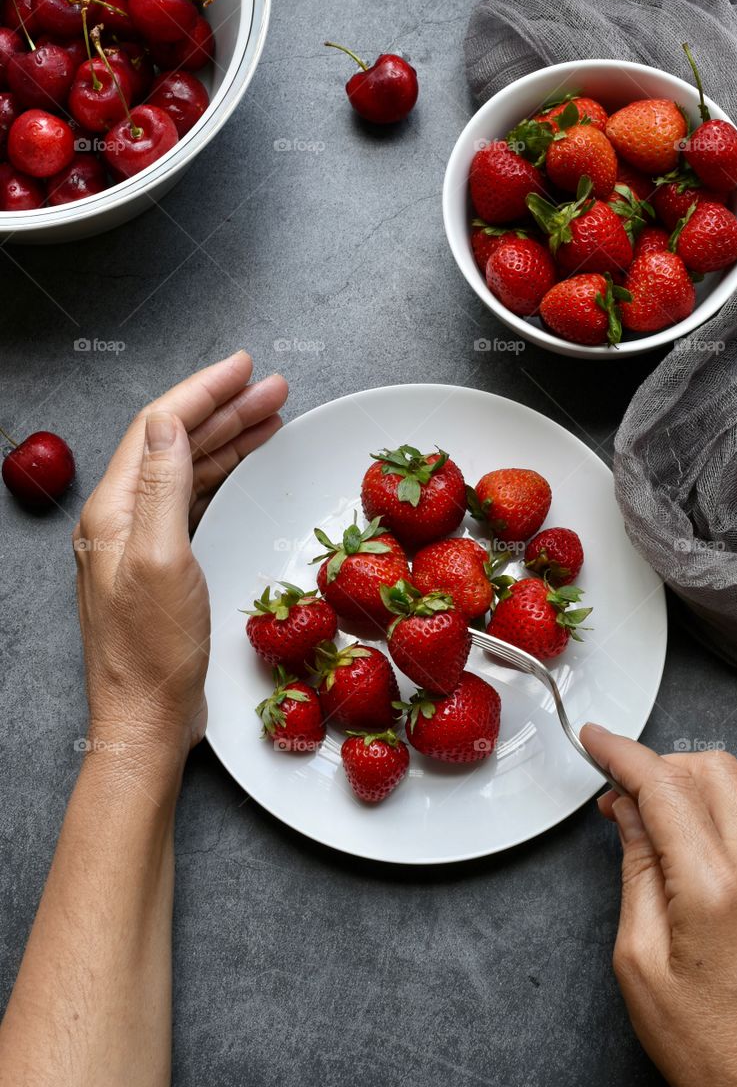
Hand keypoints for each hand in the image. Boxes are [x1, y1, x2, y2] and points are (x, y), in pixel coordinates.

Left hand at [74, 351, 286, 774]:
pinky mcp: (164, 564)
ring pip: (188, 469)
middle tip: (273, 387)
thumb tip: (169, 421)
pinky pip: (196, 500)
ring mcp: (142, 542)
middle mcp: (122, 520)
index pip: (159, 428)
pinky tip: (247, 467)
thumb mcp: (161, 560)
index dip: (202, 390)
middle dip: (225, 409)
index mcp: (113, 511)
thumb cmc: (153, 652)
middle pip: (175, 443)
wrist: (147, 720)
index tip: (243, 366)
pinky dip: (225, 475)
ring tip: (271, 417)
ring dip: (228, 439)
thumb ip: (163, 487)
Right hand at [581, 725, 736, 1086]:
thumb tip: (630, 812)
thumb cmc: (701, 1045)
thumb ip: (636, 869)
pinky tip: (689, 839)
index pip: (665, 788)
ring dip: (693, 782)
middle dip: (660, 764)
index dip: (622, 754)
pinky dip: (720, 809)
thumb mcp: (638, 957)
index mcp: (714, 888)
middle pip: (714, 769)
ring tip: (651, 814)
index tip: (595, 741)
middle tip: (619, 790)